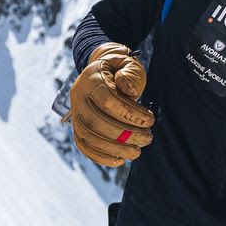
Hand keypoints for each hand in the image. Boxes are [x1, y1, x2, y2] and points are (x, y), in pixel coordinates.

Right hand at [69, 42, 153, 166]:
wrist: (103, 71)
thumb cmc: (121, 70)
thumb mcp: (128, 64)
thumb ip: (130, 74)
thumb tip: (129, 91)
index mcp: (92, 77)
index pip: (107, 99)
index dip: (129, 113)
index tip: (150, 121)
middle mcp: (78, 96)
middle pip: (96, 121)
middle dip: (124, 134)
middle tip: (148, 138)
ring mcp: (75, 112)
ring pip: (88, 136)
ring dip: (114, 148)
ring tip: (137, 151)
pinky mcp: (77, 126)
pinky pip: (83, 145)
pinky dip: (100, 156)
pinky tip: (120, 160)